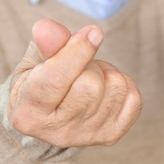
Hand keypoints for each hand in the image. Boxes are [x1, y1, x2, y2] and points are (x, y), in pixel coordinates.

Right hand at [8, 19, 142, 147]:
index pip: (57, 80)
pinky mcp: (111, 136)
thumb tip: (48, 27)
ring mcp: (87, 136)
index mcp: (29, 113)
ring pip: (115, 88)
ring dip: (107, 72)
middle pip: (91, 84)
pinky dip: (124, 85)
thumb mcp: (33, 62)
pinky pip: (134, 99)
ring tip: (89, 76)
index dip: (77, 52)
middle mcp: (57, 132)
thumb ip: (44, 45)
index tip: (93, 32)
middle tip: (79, 66)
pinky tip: (106, 88)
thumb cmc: (39, 83)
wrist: (51, 117)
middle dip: (89, 63)